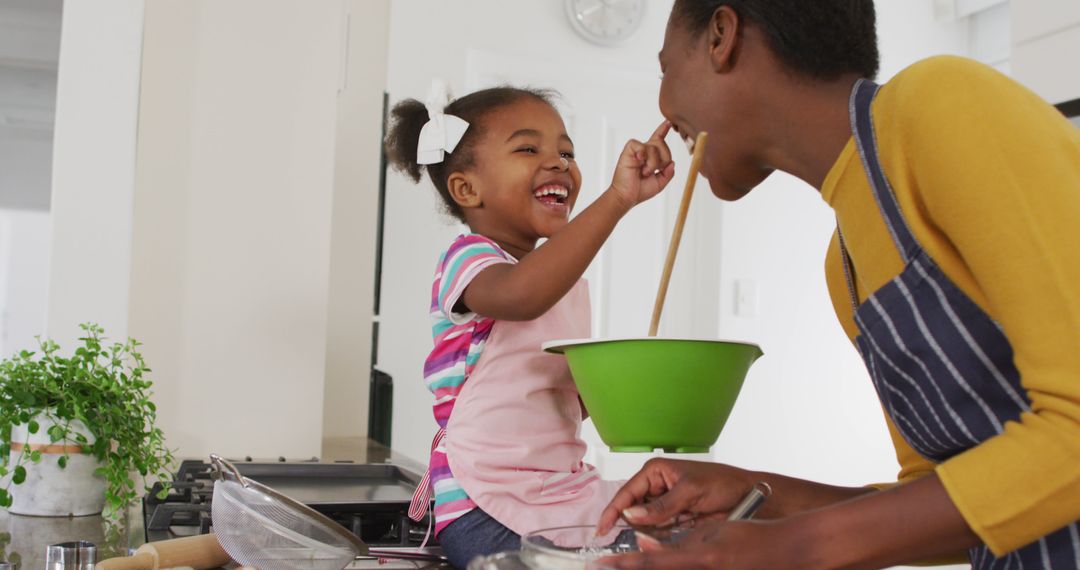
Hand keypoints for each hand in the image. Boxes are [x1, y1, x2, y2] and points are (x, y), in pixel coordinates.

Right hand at [596, 458, 757, 535]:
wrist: (749, 497)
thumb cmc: (723, 483)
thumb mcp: (690, 491)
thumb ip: (661, 506)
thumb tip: (631, 514)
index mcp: (656, 471)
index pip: (627, 492)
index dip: (613, 511)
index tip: (602, 528)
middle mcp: (657, 487)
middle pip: (633, 510)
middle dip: (633, 524)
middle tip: (633, 539)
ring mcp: (666, 504)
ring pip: (645, 524)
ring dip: (648, 533)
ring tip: (656, 538)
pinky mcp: (675, 519)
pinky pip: (660, 532)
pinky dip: (661, 538)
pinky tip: (666, 540)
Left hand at [602, 518, 807, 568]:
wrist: (785, 552)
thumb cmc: (751, 537)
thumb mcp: (711, 531)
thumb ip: (678, 541)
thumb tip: (646, 543)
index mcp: (700, 558)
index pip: (652, 562)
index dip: (624, 563)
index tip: (600, 563)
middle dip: (634, 568)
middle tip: (608, 566)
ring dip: (651, 564)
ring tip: (629, 562)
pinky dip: (670, 564)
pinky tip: (664, 555)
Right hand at [609, 121, 675, 208]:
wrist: (627, 196)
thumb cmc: (640, 190)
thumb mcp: (660, 183)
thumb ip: (668, 173)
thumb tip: (672, 163)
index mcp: (650, 156)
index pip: (659, 139)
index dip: (664, 129)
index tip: (669, 121)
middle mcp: (644, 151)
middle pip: (662, 144)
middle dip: (663, 159)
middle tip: (653, 171)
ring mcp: (636, 150)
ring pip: (654, 147)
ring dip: (653, 163)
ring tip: (644, 172)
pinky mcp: (629, 150)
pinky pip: (641, 145)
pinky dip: (643, 155)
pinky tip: (639, 162)